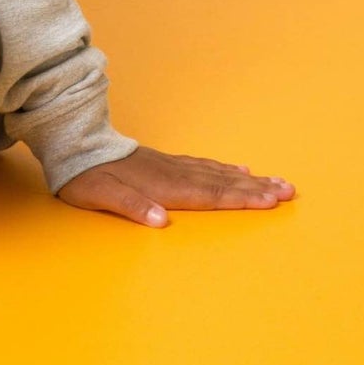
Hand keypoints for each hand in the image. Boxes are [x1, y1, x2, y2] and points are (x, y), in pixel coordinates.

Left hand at [55, 144, 295, 226]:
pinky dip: (223, 169)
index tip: (271, 201)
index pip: (210, 195)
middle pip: (222, 183)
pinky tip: (236, 169)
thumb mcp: (99, 194)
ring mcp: (170, 166)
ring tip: (275, 181)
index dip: (241, 199)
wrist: (73, 143)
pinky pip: (202, 165)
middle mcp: (172, 174)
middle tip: (290, 190)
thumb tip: (160, 221)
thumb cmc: (84, 175)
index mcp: (162, 186)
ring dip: (247, 179)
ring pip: (216, 173)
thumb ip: (131, 206)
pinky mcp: (164, 162)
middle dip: (257, 188)